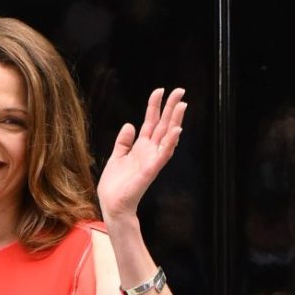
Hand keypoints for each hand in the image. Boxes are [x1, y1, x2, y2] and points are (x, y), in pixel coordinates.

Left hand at [97, 88, 185, 223]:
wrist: (112, 204)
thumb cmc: (115, 184)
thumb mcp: (116, 157)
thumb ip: (123, 142)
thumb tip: (130, 125)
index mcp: (140, 147)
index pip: (151, 122)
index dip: (155, 106)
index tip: (160, 90)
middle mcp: (149, 151)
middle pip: (163, 125)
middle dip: (171, 108)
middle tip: (180, 90)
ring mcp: (152, 160)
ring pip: (167, 136)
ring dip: (175, 121)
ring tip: (182, 105)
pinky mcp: (151, 170)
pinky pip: (163, 154)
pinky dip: (170, 143)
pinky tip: (176, 131)